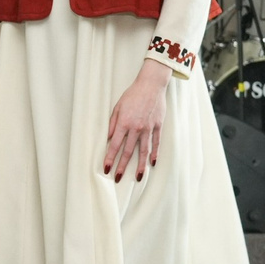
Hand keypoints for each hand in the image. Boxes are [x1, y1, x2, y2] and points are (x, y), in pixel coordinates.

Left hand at [102, 60, 170, 181]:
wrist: (151, 85)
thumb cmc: (133, 94)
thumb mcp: (117, 107)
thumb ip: (112, 123)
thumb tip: (108, 138)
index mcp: (124, 123)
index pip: (115, 145)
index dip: (110, 158)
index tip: (107, 168)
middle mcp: (136, 128)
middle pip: (128, 152)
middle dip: (122, 166)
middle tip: (118, 178)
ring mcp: (148, 128)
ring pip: (143, 151)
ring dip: (140, 166)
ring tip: (138, 177)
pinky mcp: (157, 126)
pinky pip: (156, 143)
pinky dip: (154, 154)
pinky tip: (152, 163)